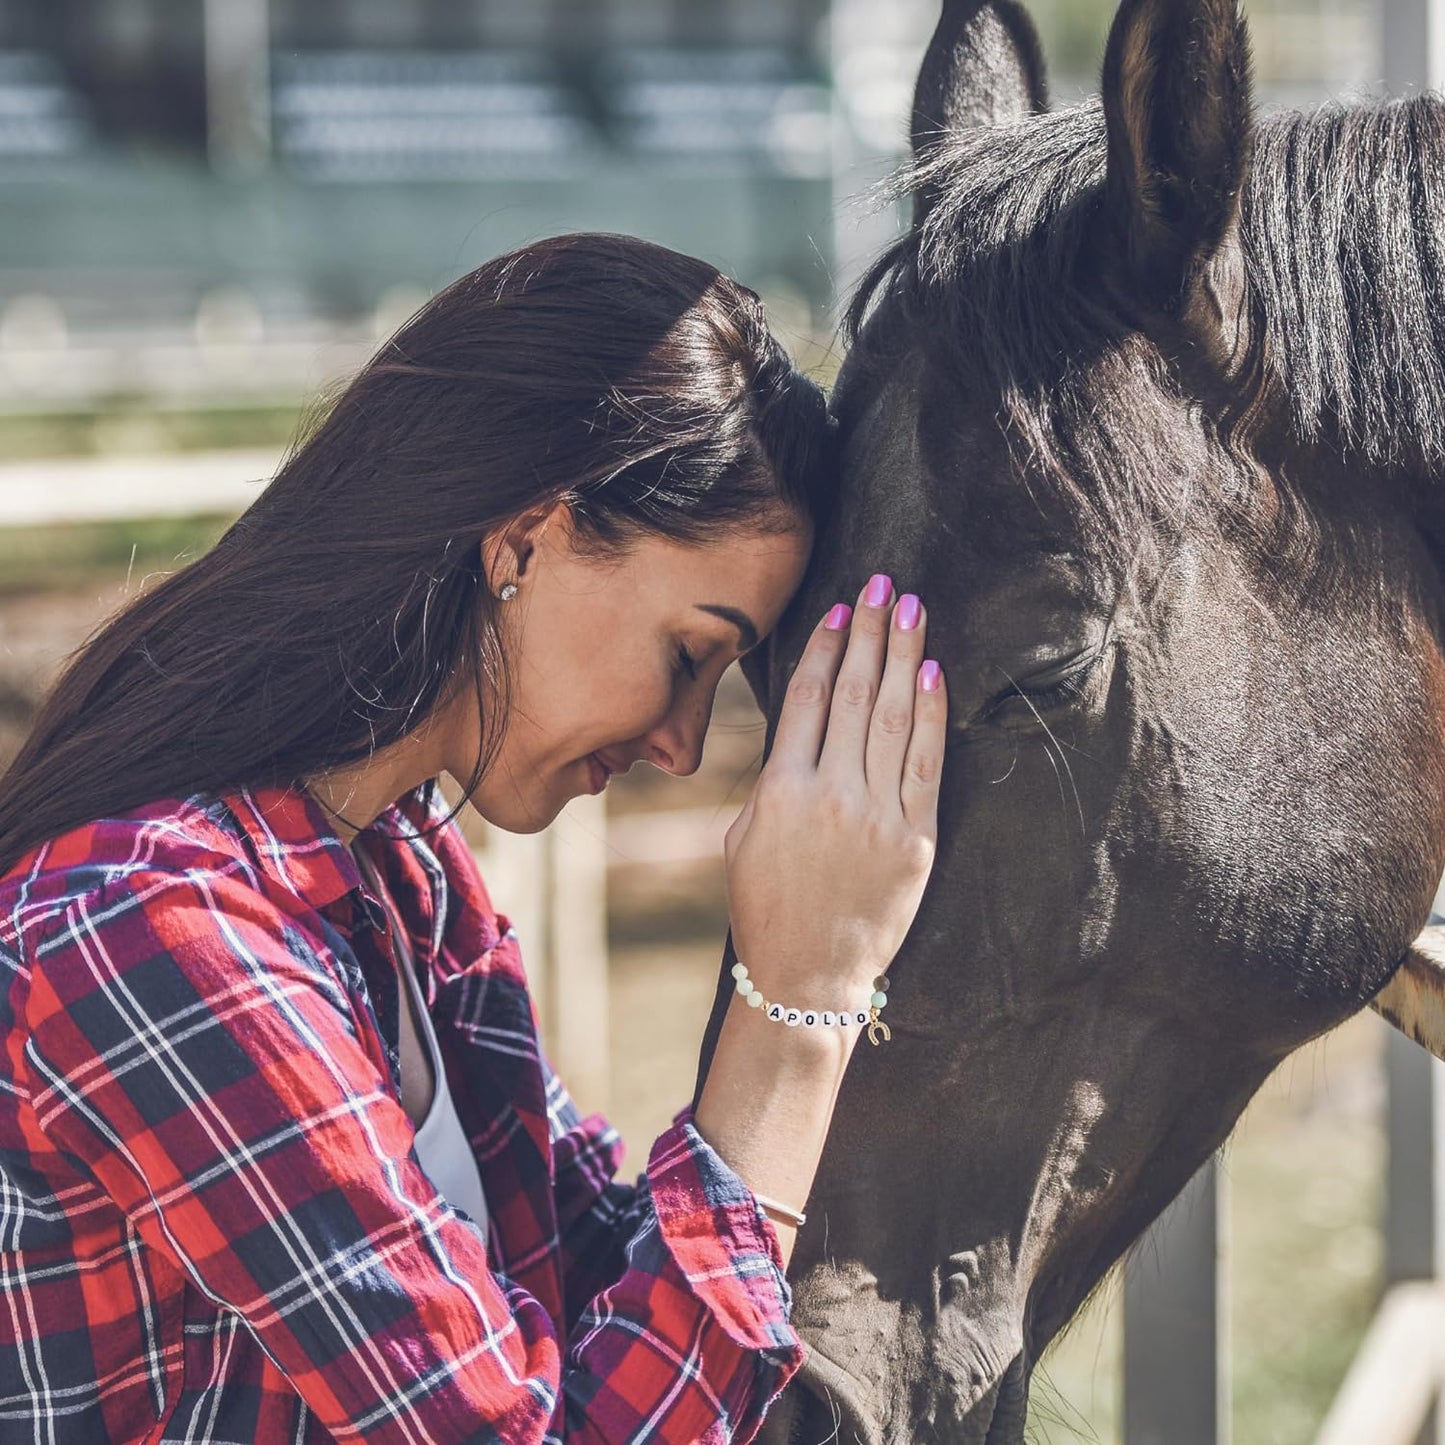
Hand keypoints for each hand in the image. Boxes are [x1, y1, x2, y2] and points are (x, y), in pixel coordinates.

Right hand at [723, 575, 945, 1016]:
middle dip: (871, 630)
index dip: (828, 646)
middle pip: (858, 692)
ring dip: (905, 653)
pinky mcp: (915, 838)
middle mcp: (831, 794)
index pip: (810, 698)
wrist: (809, 977)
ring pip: (896, 716)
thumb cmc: (766, 907)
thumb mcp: (745, 838)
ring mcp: (878, 816)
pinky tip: (933, 671)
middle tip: (883, 583)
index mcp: (780, 790)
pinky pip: (928, 762)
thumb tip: (806, 726)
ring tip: (912, 607)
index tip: (842, 608)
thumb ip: (774, 778)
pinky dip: (933, 714)